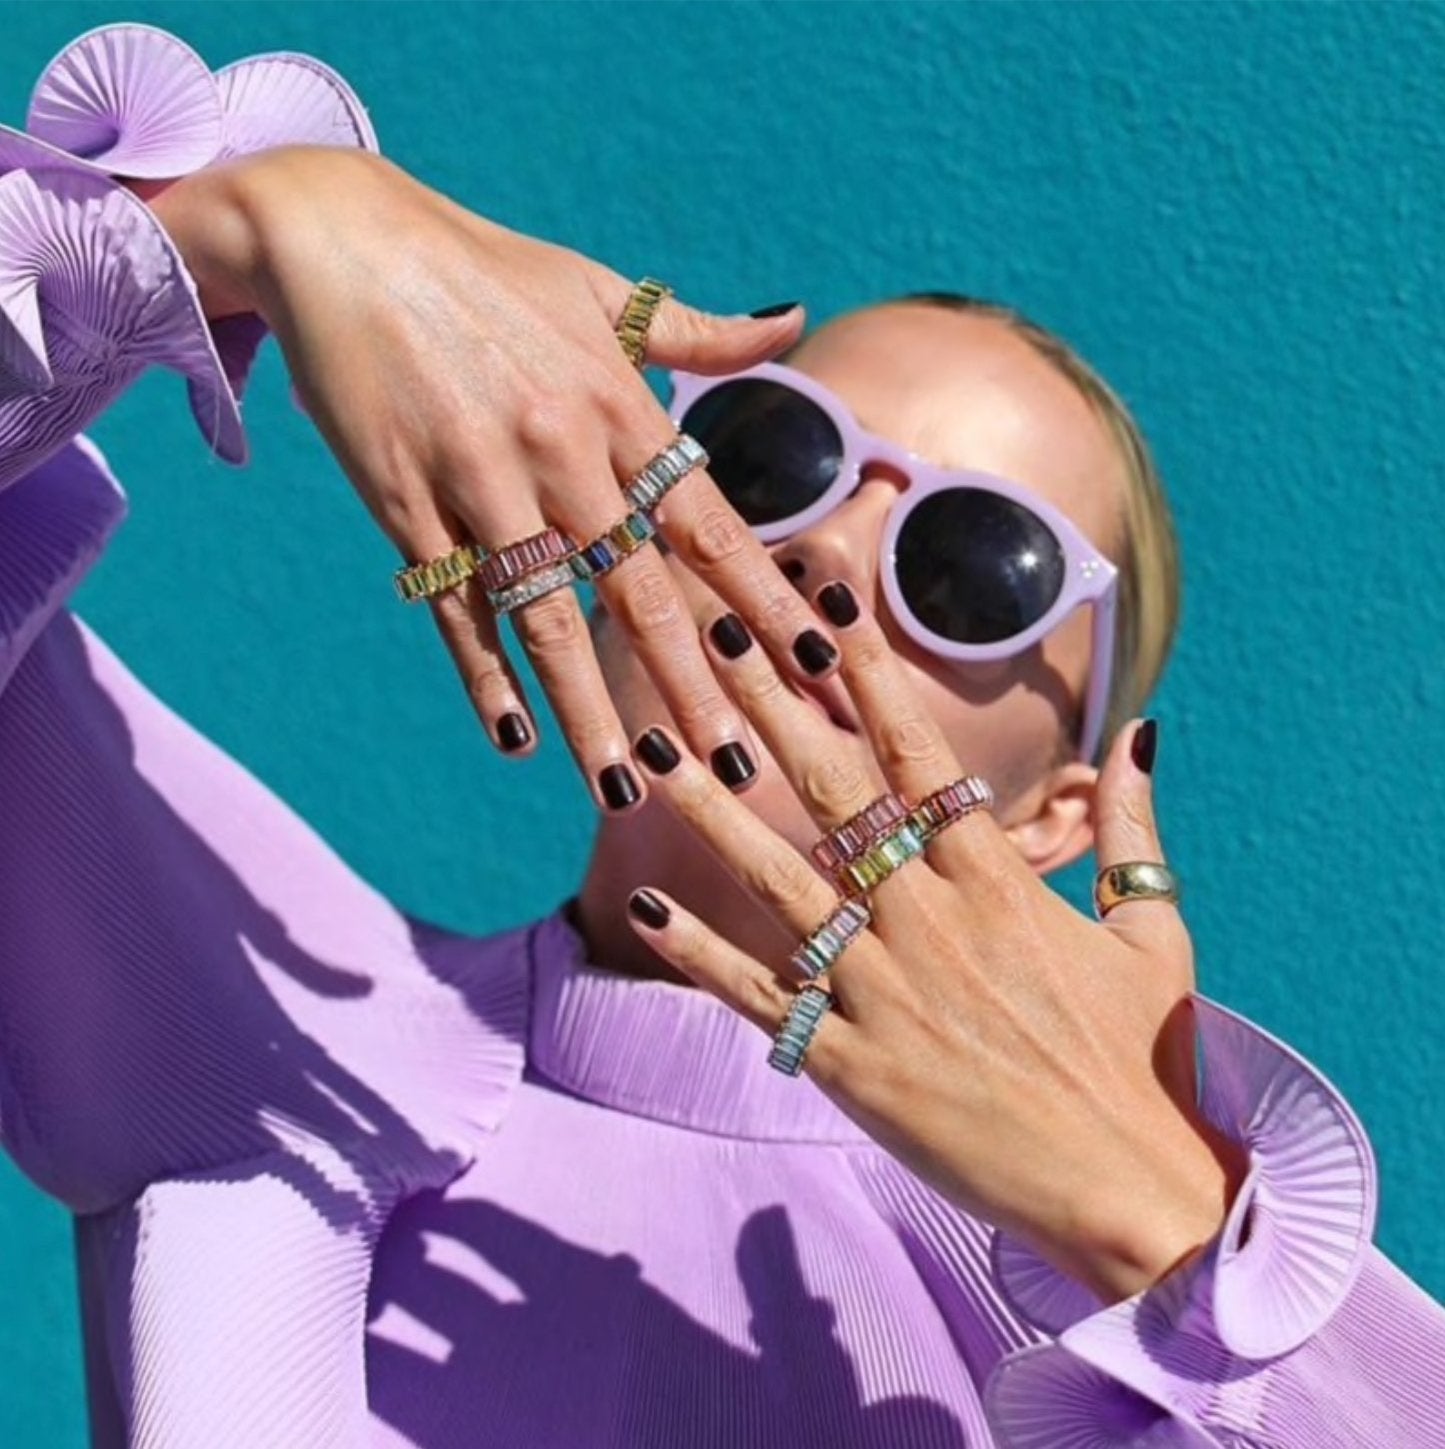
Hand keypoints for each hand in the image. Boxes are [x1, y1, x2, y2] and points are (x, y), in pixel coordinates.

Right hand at [146, 147, 838, 807]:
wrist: (341, 238)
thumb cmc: (483, 267)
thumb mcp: (597, 286)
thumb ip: (697, 328)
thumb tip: (795, 320)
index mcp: (619, 404)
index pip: (710, 524)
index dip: (764, 598)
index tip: (814, 661)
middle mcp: (562, 450)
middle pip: (641, 591)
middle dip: (692, 687)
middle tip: (736, 767)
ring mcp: (482, 480)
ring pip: (549, 618)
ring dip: (590, 712)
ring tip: (624, 791)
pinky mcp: (407, 503)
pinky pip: (454, 607)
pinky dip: (484, 675)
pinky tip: (513, 739)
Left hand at [625, 582, 1245, 1302]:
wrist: (1132, 1191)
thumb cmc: (1150, 1060)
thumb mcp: (1155, 932)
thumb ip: (1133, 828)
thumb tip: (1142, 731)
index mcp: (998, 880)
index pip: (918, 750)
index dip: (867, 669)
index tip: (823, 603)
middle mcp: (931, 919)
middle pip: (834, 788)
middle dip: (770, 701)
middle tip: (713, 628)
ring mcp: (886, 990)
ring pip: (779, 880)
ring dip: (710, 809)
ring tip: (654, 747)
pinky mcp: (853, 1064)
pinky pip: (761, 996)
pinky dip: (698, 952)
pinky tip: (643, 904)